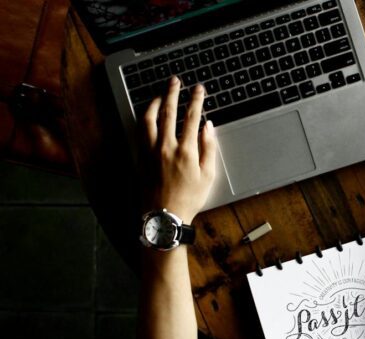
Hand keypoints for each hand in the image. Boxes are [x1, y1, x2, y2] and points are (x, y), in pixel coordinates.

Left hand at [143, 76, 216, 222]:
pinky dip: (144, 118)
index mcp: (186, 151)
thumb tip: (208, 127)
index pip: (191, 117)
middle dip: (173, 92)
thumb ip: (209, 148)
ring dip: (155, 102)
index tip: (198, 89)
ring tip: (160, 94)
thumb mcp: (208, 175)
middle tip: (175, 81)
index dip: (196, 99)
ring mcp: (150, 151)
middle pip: (168, 112)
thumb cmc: (188, 199)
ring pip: (149, 118)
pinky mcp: (140, 157)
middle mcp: (166, 146)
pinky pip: (140, 131)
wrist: (164, 216)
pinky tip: (148, 115)